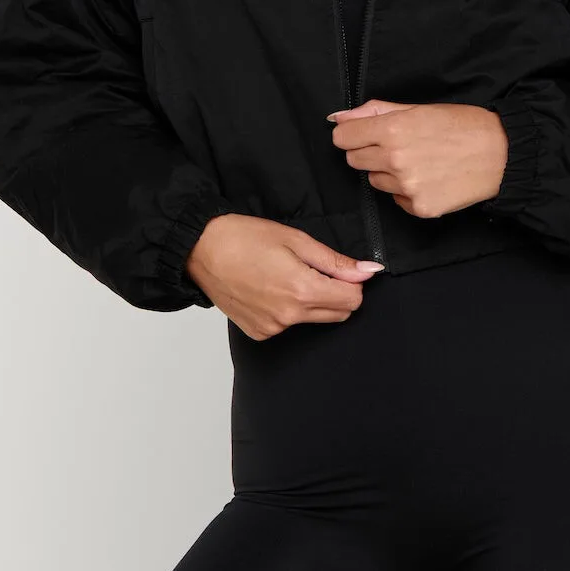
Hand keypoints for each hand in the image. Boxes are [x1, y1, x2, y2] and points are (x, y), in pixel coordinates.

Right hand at [185, 213, 384, 339]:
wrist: (201, 250)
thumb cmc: (245, 238)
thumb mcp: (296, 240)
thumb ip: (335, 261)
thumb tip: (369, 272)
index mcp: (302, 290)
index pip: (353, 300)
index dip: (352, 282)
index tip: (340, 268)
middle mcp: (289, 316)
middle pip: (338, 314)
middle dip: (336, 292)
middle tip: (314, 269)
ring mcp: (273, 328)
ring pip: (314, 320)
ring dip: (312, 301)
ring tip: (286, 275)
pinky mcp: (259, 333)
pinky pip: (289, 325)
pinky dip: (289, 309)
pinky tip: (270, 289)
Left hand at [326, 99, 508, 217]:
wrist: (501, 154)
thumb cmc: (463, 125)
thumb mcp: (418, 108)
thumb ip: (374, 111)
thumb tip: (339, 117)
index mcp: (392, 130)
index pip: (342, 138)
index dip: (352, 134)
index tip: (363, 133)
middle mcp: (395, 160)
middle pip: (354, 160)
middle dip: (369, 152)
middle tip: (398, 145)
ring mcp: (407, 187)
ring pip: (374, 181)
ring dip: (388, 172)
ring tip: (419, 160)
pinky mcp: (419, 207)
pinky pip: (396, 199)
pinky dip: (407, 191)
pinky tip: (430, 177)